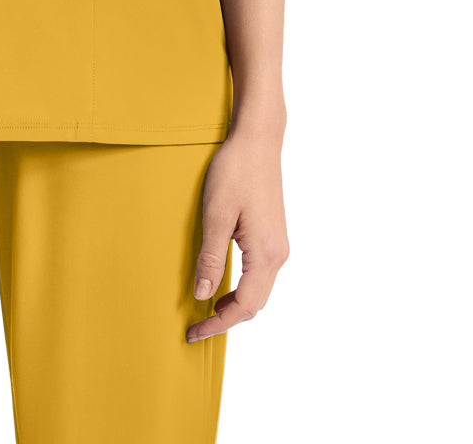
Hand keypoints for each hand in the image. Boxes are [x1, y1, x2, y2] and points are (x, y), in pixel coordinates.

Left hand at [186, 126, 289, 341]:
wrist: (258, 139)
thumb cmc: (235, 171)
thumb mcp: (216, 214)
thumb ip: (211, 258)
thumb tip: (203, 295)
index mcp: (266, 253)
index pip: (244, 306)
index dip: (218, 323)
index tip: (194, 333)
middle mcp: (278, 254)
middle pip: (255, 304)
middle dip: (226, 319)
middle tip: (196, 326)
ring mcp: (278, 244)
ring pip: (258, 290)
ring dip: (235, 304)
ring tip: (206, 309)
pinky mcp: (273, 234)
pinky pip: (259, 274)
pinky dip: (242, 287)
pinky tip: (222, 282)